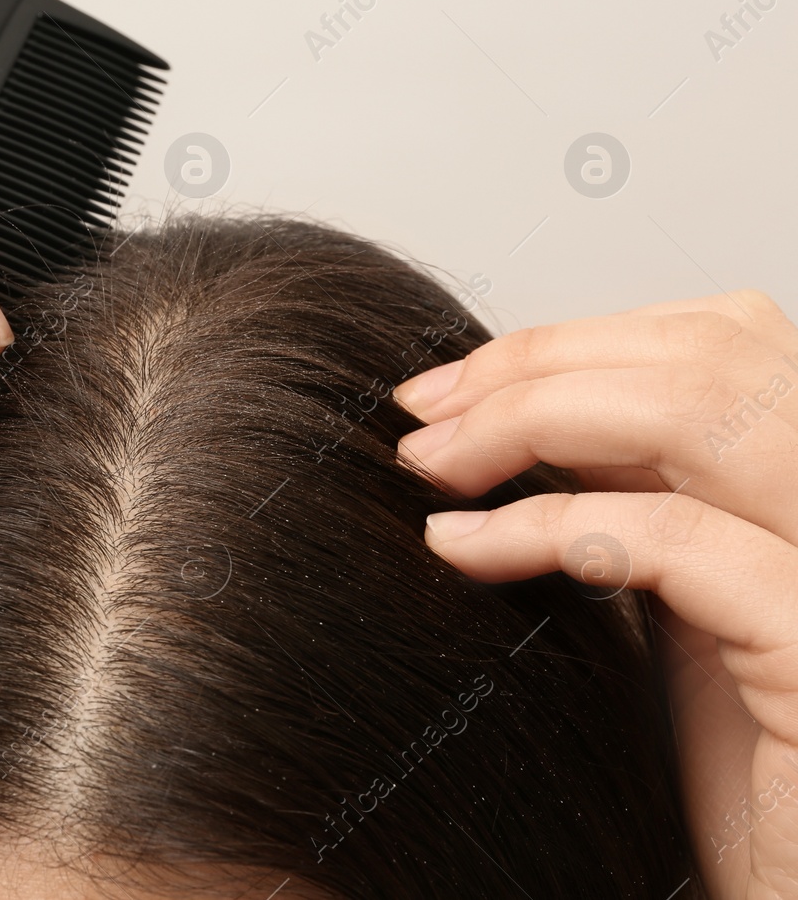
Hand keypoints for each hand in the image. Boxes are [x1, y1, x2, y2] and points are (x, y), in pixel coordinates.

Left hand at [392, 289, 797, 896]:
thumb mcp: (676, 593)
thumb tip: (521, 405)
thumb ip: (632, 490)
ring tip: (430, 465)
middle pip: (705, 352)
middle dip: (536, 366)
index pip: (714, 338)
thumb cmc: (737, 761)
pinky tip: (461, 548)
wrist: (786, 883)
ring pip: (700, 409)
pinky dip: (545, 526)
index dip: (569, 342)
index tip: (449, 385)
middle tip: (421, 417)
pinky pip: (680, 540)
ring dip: (530, 418)